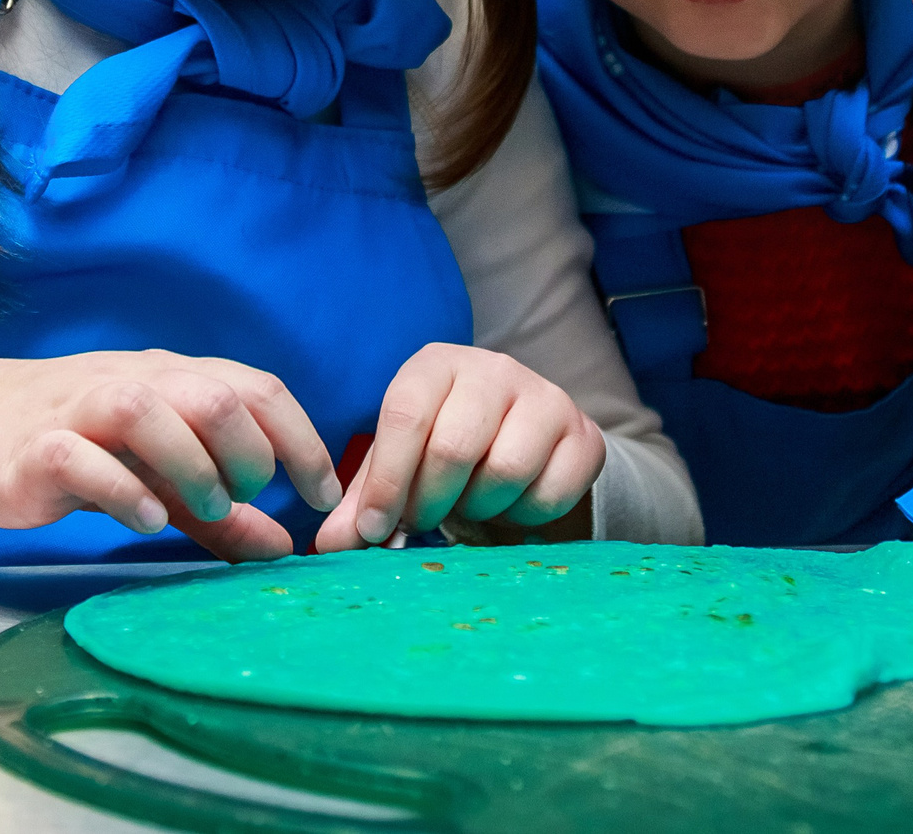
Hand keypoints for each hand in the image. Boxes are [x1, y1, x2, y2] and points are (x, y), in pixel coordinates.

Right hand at [0, 349, 341, 562]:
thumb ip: (217, 509)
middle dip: (249, 455)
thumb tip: (283, 546)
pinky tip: (146, 519)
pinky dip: (125, 491)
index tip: (324, 495)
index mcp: (172, 378)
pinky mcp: (37, 448)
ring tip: (205, 507)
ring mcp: (82, 410)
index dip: (301, 440)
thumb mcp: (154, 473)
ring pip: (152, 412)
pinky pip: (85, 460)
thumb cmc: (70, 444)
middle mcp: (134, 382)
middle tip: (242, 499)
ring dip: (194, 465)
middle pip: (216, 397)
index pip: (258, 389)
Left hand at [313, 344, 604, 552]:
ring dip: (478, 507)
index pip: (405, 418)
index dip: (387, 482)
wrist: (525, 437)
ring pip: (504, 471)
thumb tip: (329, 546)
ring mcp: (545, 396)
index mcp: (437, 365)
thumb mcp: (401, 462)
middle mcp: (493, 369)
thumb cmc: (446, 445)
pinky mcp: (583, 434)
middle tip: (424, 519)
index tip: (374, 529)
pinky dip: (523, 516)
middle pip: (454, 449)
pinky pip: (549, 493)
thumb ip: (365, 501)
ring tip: (469, 504)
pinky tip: (510, 504)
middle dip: (431, 501)